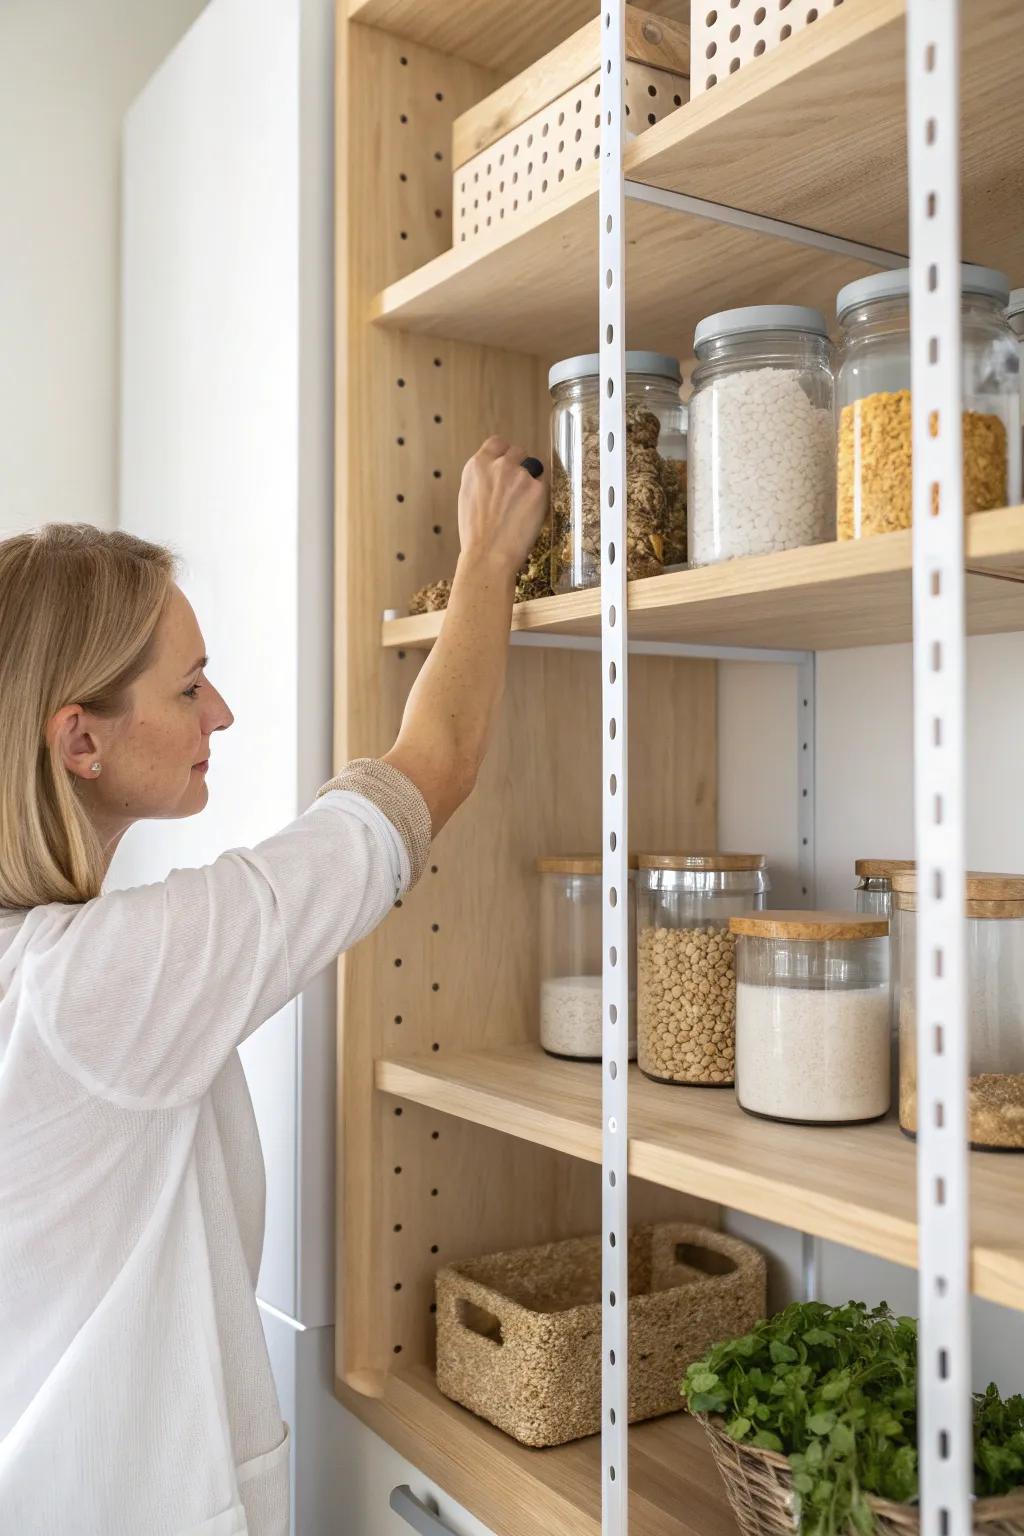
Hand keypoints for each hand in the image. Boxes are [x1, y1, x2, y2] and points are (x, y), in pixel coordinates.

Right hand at [457, 436, 547, 577]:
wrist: (488, 555)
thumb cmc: (475, 535)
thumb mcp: (468, 497)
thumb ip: (482, 479)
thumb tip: (494, 476)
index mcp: (477, 466)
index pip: (497, 443)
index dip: (504, 454)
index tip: (507, 464)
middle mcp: (499, 465)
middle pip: (518, 452)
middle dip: (520, 467)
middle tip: (517, 490)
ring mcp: (520, 475)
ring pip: (534, 470)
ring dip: (531, 482)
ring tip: (523, 506)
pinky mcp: (538, 489)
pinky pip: (544, 487)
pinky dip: (540, 498)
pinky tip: (530, 515)